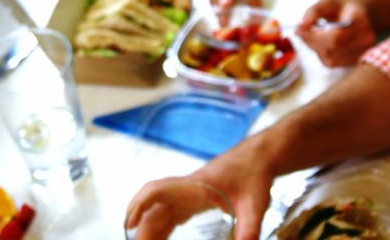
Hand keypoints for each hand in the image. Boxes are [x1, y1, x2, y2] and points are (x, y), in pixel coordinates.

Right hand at [126, 140, 274, 239]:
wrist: (259, 157)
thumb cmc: (254, 173)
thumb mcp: (254, 204)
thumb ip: (248, 228)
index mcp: (194, 186)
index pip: (158, 190)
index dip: (140, 204)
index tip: (130, 223)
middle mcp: (185, 189)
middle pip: (155, 208)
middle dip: (142, 229)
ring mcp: (187, 194)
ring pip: (160, 212)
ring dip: (149, 229)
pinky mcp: (193, 199)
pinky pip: (170, 214)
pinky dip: (160, 227)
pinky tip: (159, 239)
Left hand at [297, 0, 376, 66]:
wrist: (365, 13)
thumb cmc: (345, 5)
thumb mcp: (329, 0)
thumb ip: (314, 11)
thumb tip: (301, 26)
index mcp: (361, 21)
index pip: (335, 37)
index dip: (313, 36)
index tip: (299, 30)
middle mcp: (365, 39)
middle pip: (332, 50)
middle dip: (312, 42)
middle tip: (302, 31)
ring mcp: (362, 52)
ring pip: (330, 59)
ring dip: (316, 49)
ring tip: (315, 35)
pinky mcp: (356, 60)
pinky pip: (333, 63)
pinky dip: (323, 54)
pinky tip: (323, 42)